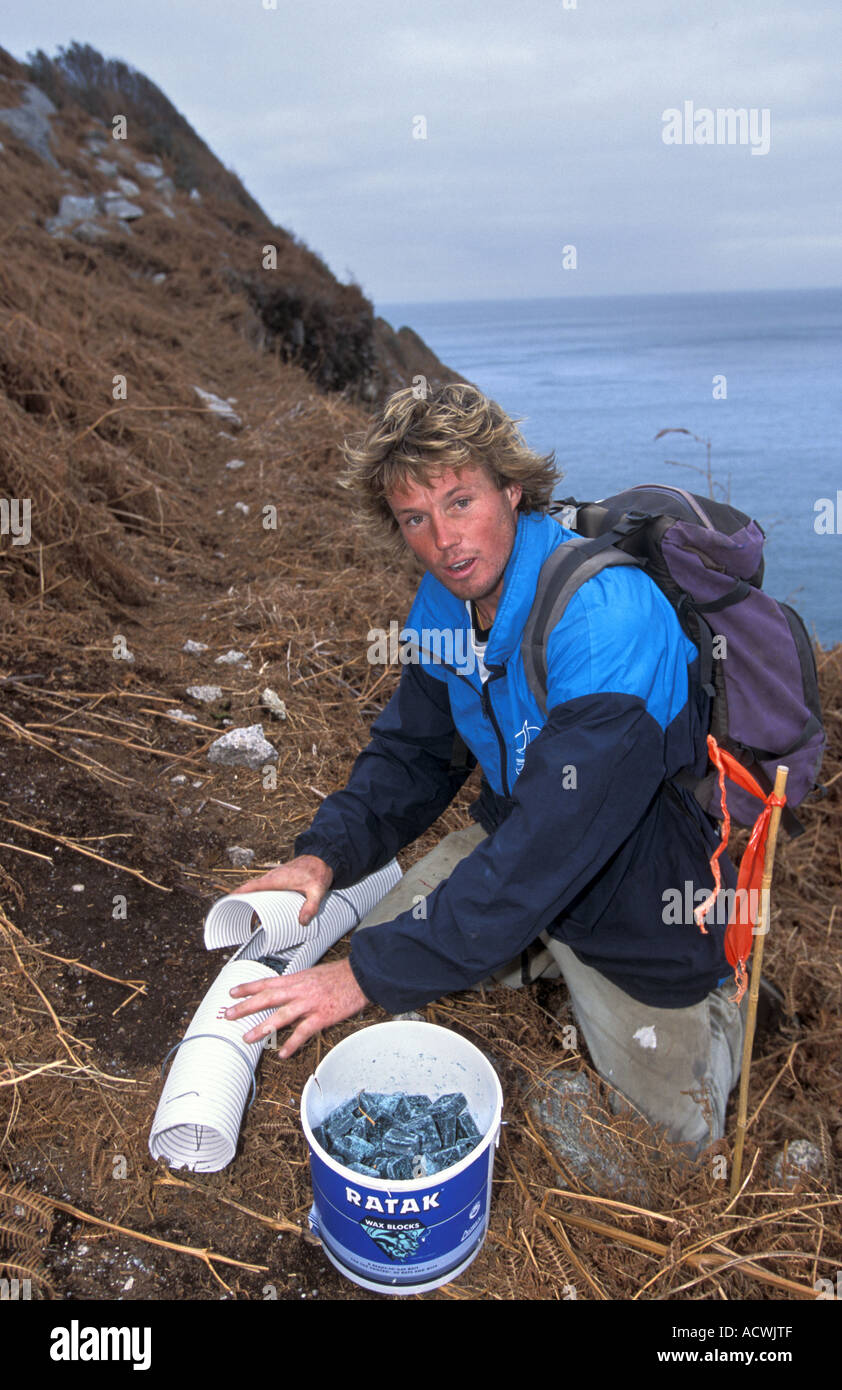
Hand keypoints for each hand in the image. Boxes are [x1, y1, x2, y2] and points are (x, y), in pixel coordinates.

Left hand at [224, 958, 367, 1057]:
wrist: (362, 975)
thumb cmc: (339, 975)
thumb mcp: (314, 974)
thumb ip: (298, 984)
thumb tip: (284, 991)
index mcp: (297, 979)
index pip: (267, 982)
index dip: (248, 987)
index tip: (232, 992)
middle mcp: (300, 990)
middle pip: (267, 998)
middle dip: (246, 1007)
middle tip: (229, 1014)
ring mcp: (310, 1004)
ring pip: (281, 1016)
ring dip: (262, 1028)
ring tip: (248, 1038)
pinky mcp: (322, 1016)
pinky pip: (303, 1032)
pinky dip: (292, 1044)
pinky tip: (283, 1053)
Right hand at [229, 854, 333, 926]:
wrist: (323, 858)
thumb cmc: (318, 871)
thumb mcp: (317, 890)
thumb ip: (311, 906)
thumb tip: (303, 922)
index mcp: (276, 879)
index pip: (251, 886)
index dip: (238, 893)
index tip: (227, 901)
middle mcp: (272, 878)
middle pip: (251, 890)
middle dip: (242, 902)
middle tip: (236, 917)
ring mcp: (275, 879)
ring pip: (258, 891)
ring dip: (252, 902)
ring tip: (249, 920)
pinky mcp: (280, 880)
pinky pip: (265, 890)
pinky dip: (261, 898)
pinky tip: (264, 911)